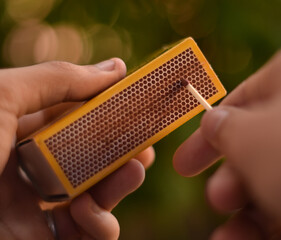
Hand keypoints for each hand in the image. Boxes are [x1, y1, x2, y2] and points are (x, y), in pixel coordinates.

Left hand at [0, 59, 154, 239]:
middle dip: (126, 151)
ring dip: (122, 185)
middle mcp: (31, 169)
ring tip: (134, 170)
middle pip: (94, 160)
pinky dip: (101, 225)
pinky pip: (88, 236)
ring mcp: (37, 209)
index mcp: (20, 132)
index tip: (140, 108)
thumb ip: (60, 80)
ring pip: (98, 198)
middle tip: (146, 145)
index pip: (78, 120)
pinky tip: (89, 211)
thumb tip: (115, 68)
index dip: (112, 114)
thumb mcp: (1, 97)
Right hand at [174, 37, 280, 238]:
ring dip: (247, 216)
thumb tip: (215, 125)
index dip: (207, 135)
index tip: (182, 165)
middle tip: (219, 200)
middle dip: (231, 180)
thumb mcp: (252, 135)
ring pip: (280, 185)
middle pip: (260, 148)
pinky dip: (272, 230)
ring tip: (227, 238)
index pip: (240, 102)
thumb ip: (224, 130)